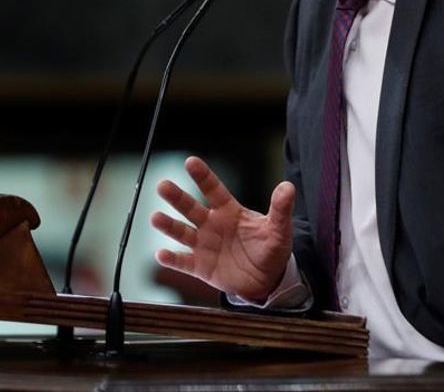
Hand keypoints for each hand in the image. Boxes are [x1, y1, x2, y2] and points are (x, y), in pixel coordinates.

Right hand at [150, 156, 294, 301]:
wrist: (266, 280)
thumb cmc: (270, 249)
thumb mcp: (279, 230)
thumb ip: (280, 209)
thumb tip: (287, 186)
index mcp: (229, 211)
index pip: (214, 190)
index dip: (203, 176)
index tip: (190, 162)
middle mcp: (212, 225)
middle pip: (190, 207)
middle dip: (177, 197)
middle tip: (163, 185)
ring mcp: (204, 245)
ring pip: (182, 232)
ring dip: (168, 225)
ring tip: (156, 218)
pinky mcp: (200, 267)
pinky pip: (183, 262)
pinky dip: (172, 259)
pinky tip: (161, 254)